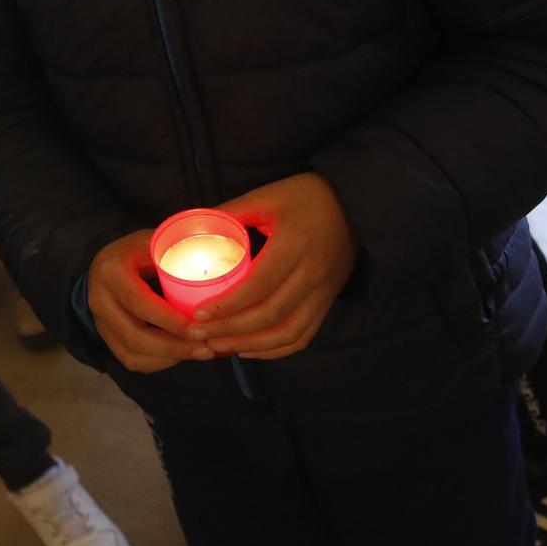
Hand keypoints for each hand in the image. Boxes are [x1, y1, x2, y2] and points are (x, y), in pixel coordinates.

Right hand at [87, 228, 209, 372]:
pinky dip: (160, 363)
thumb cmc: (139, 250)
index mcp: (111, 272)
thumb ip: (180, 254)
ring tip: (202, 353)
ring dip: (170, 358)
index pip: (140, 303)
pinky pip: (133, 360)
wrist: (107, 260)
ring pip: (133, 354)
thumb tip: (225, 268)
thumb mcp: (156, 242)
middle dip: (175, 348)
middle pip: (136, 336)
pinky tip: (183, 354)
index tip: (202, 329)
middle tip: (207, 348)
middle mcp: (100, 300)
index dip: (171, 321)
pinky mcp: (107, 337)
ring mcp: (100, 322)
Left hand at [188, 172, 358, 359]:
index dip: (228, 304)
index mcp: (295, 244)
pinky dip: (276, 349)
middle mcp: (313, 274)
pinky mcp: (328, 301)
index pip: (259, 284)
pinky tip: (248, 349)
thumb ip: (230, 212)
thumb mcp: (266, 196)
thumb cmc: (305, 196)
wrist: (354, 204)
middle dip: (232, 330)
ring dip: (252, 345)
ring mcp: (324, 292)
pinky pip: (304, 335)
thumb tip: (191, 225)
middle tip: (199, 334)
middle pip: (271, 314)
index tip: (199, 313)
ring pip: (288, 332)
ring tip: (219, 346)